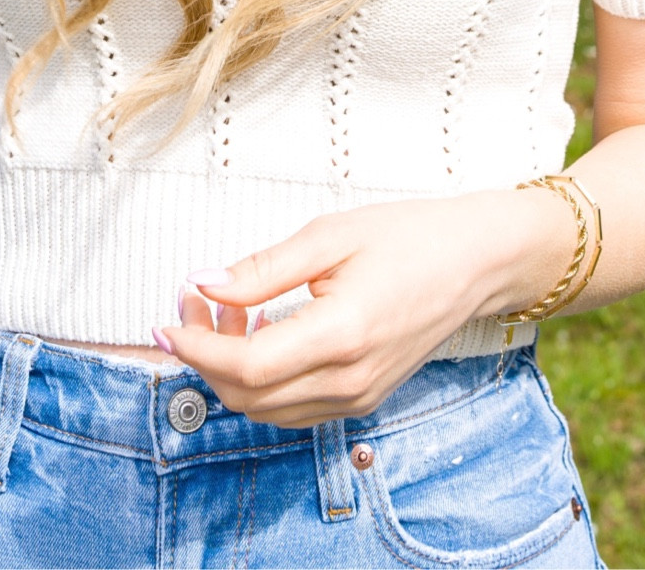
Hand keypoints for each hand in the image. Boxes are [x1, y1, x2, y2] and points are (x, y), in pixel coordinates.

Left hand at [153, 189, 571, 426]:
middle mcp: (350, 380)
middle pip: (248, 397)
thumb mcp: (329, 235)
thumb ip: (262, 267)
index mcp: (343, 334)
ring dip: (229, 369)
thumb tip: (203, 282)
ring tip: (225, 309)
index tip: (168, 313)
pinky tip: (259, 331)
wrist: (475, 262)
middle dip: (204, 354)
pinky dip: (261, 380)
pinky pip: (292, 408)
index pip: (246, 367)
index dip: (196, 346)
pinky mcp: (363, 399)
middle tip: (193, 298)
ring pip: (266, 410)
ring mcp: (358, 397)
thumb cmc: (406, 236)